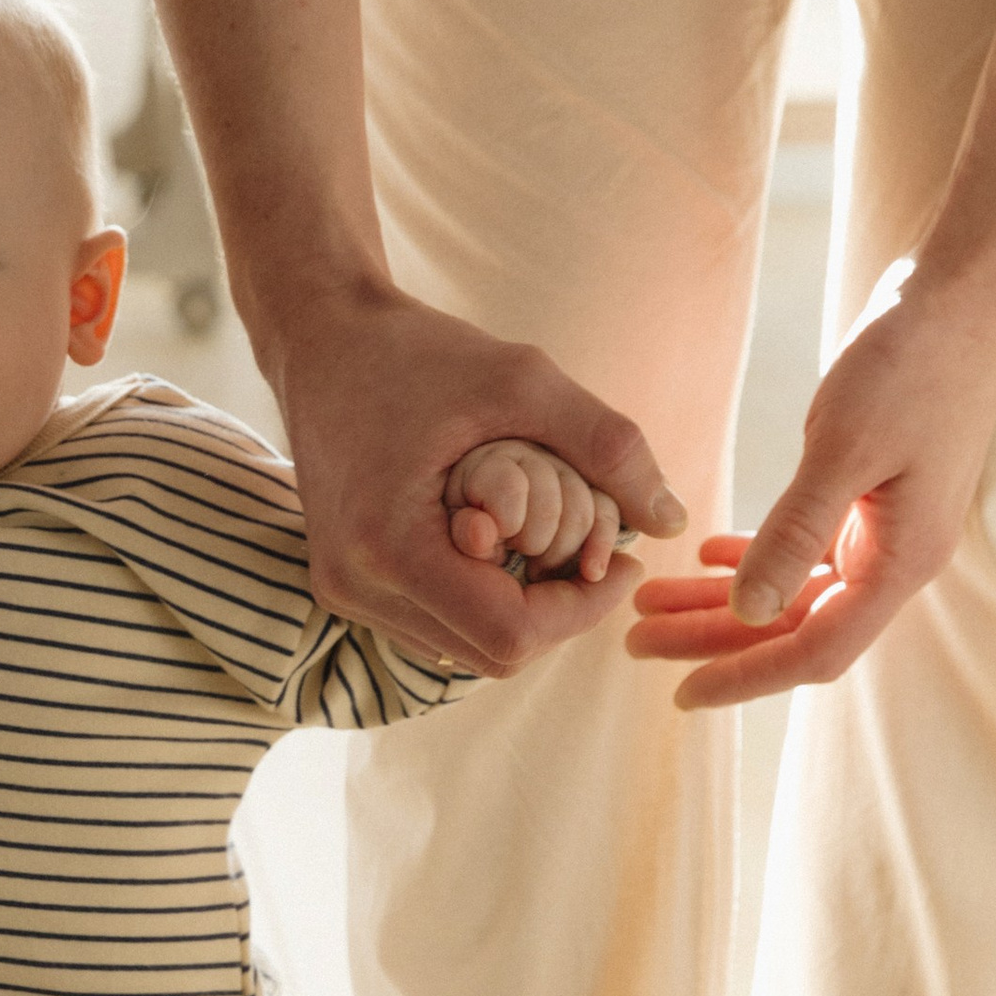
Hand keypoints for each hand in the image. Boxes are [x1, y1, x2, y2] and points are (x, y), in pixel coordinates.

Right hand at [272, 278, 680, 675]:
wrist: (321, 340)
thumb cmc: (418, 350)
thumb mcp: (525, 379)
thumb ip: (608, 445)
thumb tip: (673, 519)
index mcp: (390, 547)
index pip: (510, 635)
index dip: (581, 611)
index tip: (621, 563)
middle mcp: (357, 587)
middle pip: (491, 655)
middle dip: (558, 615)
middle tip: (597, 556)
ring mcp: (344, 593)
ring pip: (464, 650)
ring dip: (522, 612)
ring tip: (551, 548)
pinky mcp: (344, 585)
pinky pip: (435, 627)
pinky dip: (482, 601)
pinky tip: (504, 549)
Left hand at [624, 264, 995, 707]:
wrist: (967, 295)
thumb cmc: (912, 362)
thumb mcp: (843, 447)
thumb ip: (795, 532)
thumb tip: (749, 613)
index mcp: (902, 559)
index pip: (816, 648)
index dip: (746, 676)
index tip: (681, 694)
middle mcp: (900, 557)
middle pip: (797, 626)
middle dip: (714, 638)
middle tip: (634, 641)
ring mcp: (889, 528)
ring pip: (795, 589)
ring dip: (724, 598)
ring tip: (651, 599)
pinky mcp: (876, 495)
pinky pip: (809, 549)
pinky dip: (757, 555)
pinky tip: (710, 556)